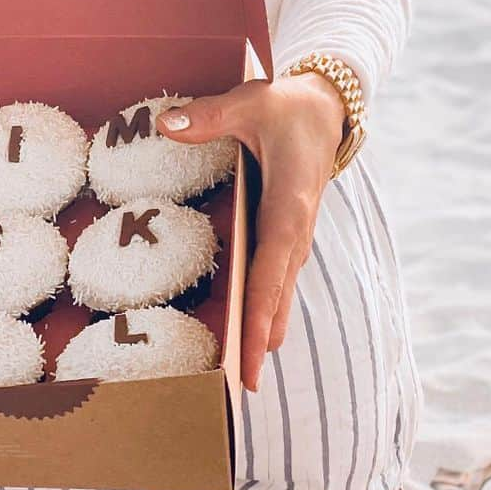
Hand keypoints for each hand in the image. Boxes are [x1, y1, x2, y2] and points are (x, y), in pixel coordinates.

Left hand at [156, 75, 344, 392]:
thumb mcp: (249, 102)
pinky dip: (267, 311)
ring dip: (265, 332)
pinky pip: (275, 280)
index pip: (273, 267)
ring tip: (246, 378)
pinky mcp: (286, 235)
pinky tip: (255, 337)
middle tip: (244, 386)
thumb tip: (164, 125)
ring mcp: (293, 237)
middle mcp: (295, 231)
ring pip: (279, 294)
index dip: (263, 311)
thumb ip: (208, 116)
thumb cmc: (285, 106)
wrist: (326, 107)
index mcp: (289, 206)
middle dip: (261, 340)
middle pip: (277, 295)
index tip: (255, 351)